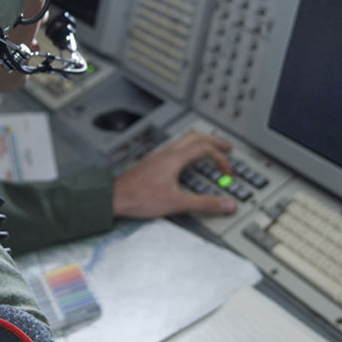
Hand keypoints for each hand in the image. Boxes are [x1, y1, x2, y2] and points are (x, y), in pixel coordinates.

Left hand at [112, 132, 237, 218]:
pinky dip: (188, 151)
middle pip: (195, 136)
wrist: (115, 198)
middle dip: (213, 141)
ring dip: (200, 143)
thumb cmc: (139, 198)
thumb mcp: (177, 203)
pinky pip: (175, 149)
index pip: (205, 148)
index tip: (227, 171)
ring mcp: (159, 157)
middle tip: (226, 147)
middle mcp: (167, 153)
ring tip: (209, 151)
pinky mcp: (153, 163)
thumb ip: (205, 203)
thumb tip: (227, 204)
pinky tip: (186, 163)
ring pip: (184, 140)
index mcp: (175, 158)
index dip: (220, 157)